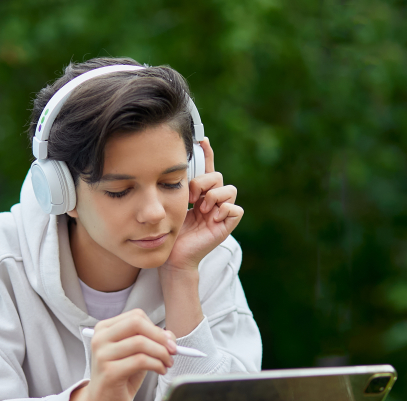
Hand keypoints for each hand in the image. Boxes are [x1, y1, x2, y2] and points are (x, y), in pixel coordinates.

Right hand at [69, 309, 176, 400]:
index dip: (156, 328)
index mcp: (104, 329)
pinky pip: (140, 361)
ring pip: (140, 342)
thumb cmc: (120, 376)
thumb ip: (150, 341)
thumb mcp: (136, 354)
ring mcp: (103, 354)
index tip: (169, 341)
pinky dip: (156, 364)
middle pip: (137, 323)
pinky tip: (160, 370)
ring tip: (166, 363)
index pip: (136, 316)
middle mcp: (100, 338)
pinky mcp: (109, 371)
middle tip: (172, 350)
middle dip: (159, 336)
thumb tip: (170, 335)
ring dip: (161, 353)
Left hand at [163, 138, 243, 272]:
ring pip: (229, 189)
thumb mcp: (173, 203)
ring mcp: (220, 213)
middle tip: (191, 197)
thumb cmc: (171, 233)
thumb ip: (179, 187)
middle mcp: (212, 202)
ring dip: (214, 196)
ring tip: (201, 209)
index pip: (207, 170)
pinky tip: (211, 217)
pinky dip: (224, 209)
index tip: (202, 139)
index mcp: (199, 195)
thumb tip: (177, 166)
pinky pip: (235, 208)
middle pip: (217, 177)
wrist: (174, 255)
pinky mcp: (227, 225)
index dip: (207, 154)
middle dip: (204, 182)